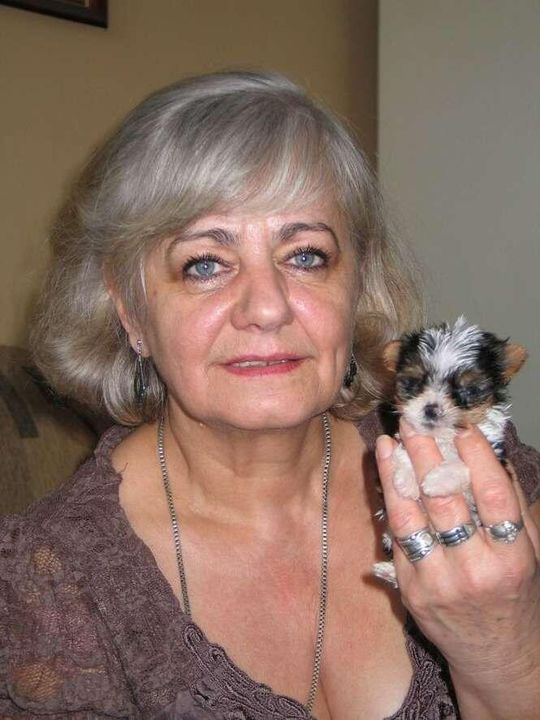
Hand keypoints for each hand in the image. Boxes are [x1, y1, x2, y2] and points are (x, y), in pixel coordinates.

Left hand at [376, 420, 539, 718]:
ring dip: (396, 473)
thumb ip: (511, 501)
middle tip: (413, 422)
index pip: (493, 496)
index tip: (460, 427)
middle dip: (425, 455)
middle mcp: (475, 569)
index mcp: (512, 557)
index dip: (475, 457)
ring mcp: (438, 581)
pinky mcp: (411, 589)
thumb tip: (489, 450)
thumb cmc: (515, 593)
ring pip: (411, 517)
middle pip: (444, 500)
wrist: (497, 656)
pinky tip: (386, 475)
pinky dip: (391, 502)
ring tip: (389, 441)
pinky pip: (398, 537)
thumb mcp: (529, 549)